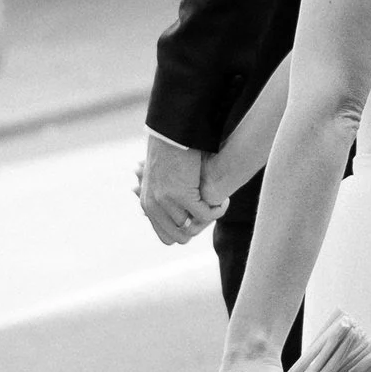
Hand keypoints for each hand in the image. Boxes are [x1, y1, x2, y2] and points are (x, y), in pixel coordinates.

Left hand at [137, 128, 222, 245]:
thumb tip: (177, 218)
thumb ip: (163, 198)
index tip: (196, 219)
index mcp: (147, 205)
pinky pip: (205, 214)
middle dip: (197, 229)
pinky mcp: (183, 194)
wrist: (172, 133)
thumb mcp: (159, 179)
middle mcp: (154, 207)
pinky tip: (223, 200)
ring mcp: (167, 202)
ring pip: (193, 227)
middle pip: (179, 238)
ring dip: (207, 219)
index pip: (166, 237)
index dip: (184, 232)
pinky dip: (217, 210)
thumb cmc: (169, 152)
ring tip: (217, 205)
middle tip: (208, 213)